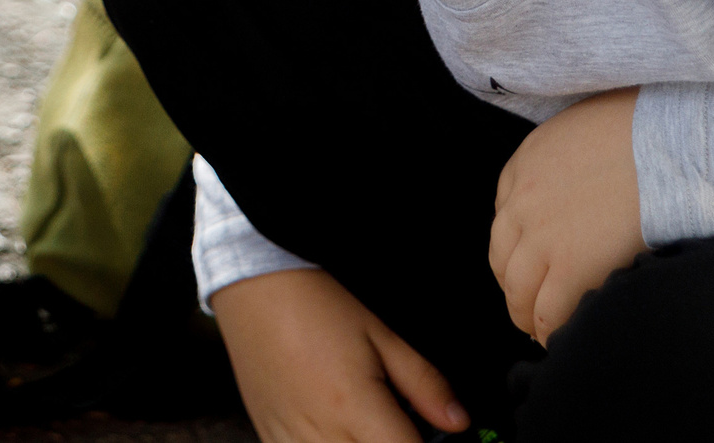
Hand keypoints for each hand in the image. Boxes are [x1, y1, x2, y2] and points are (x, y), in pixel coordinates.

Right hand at [213, 267, 469, 442]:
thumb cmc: (316, 303)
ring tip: (368, 426)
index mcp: (353, 408)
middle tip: (402, 424)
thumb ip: (424, 383)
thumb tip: (458, 421)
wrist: (255, 285)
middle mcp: (320, 433)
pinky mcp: (270, 439)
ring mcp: (289, 441)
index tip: (434, 435)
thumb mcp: (381, 334)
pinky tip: (338, 432)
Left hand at [489, 86, 645, 343]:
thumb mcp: (580, 125)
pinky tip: (557, 337)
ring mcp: (540, 238)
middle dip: (514, 285)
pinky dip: (547, 329)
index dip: (518, 247)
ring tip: (540, 328)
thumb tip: (580, 173)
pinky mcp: (569, 268)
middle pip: (502, 259)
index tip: (530, 263)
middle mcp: (520, 204)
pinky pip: (546, 312)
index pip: (505, 219)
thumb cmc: (640, 128)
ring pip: (517, 289)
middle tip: (528, 304)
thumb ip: (566, 156)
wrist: (666, 144)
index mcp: (521, 166)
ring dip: (526, 312)